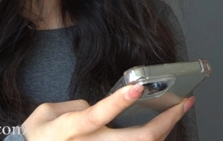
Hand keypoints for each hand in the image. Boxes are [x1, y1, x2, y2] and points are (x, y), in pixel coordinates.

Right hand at [21, 84, 193, 139]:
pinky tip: (162, 128)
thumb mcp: (47, 115)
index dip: (118, 102)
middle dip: (166, 121)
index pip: (96, 115)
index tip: (137, 87)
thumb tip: (101, 106)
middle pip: (136, 140)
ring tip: (178, 111)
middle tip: (183, 103)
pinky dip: (153, 139)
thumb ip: (76, 106)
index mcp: (69, 130)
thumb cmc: (40, 136)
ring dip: (165, 131)